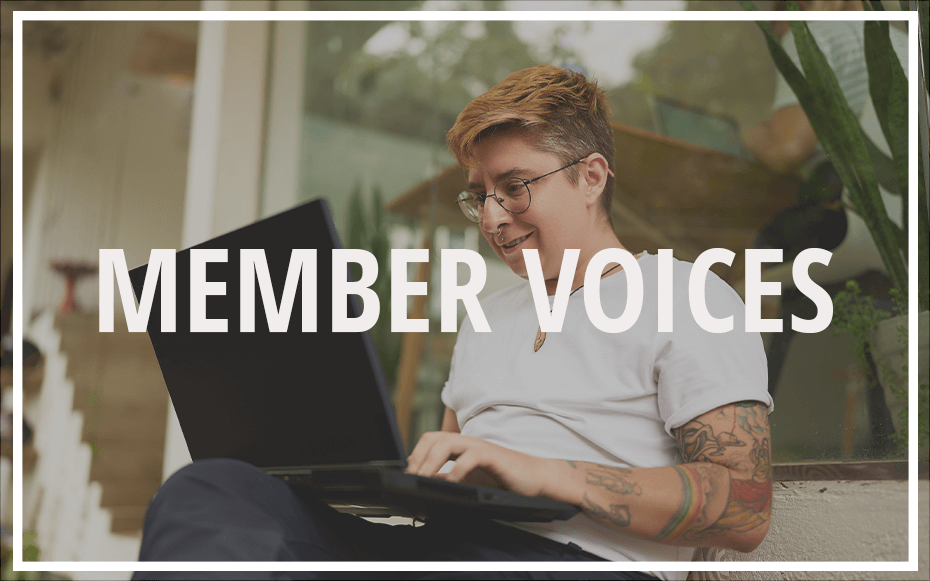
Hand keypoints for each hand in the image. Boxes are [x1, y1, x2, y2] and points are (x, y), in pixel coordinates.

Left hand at [405, 431, 552, 498]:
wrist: (533, 478)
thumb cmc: (503, 478)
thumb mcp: (468, 479)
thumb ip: (448, 479)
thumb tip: (426, 482)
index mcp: (460, 446)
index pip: (430, 440)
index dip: (415, 455)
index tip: (407, 474)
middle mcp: (467, 441)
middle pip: (434, 438)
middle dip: (418, 456)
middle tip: (411, 477)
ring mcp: (479, 446)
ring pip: (447, 443)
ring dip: (431, 461)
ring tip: (424, 478)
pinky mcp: (492, 455)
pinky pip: (469, 458)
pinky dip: (457, 470)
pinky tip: (453, 482)